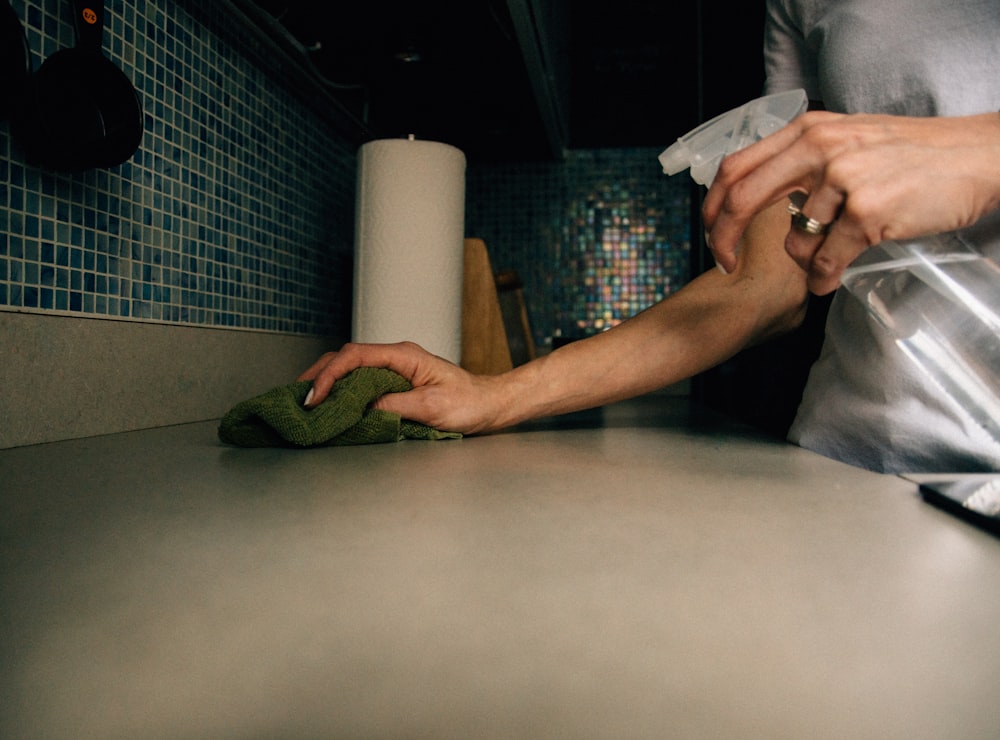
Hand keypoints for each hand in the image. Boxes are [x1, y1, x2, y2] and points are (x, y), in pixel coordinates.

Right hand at [297, 341, 503, 433]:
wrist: (489, 404)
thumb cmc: (469, 403)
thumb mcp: (432, 408)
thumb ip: (396, 406)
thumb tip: (363, 407)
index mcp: (404, 356)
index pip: (355, 356)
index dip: (330, 375)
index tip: (316, 397)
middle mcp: (397, 357)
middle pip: (346, 357)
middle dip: (319, 375)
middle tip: (298, 398)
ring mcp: (395, 368)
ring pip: (351, 368)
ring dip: (327, 382)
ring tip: (308, 401)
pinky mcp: (396, 381)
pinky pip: (362, 380)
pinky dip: (342, 390)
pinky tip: (333, 404)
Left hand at [702, 110, 999, 293]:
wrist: (976, 157)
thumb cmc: (914, 154)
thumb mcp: (849, 139)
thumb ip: (805, 160)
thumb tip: (765, 193)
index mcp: (808, 130)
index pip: (736, 167)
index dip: (713, 206)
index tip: (709, 233)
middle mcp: (819, 149)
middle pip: (742, 200)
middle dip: (723, 240)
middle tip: (726, 264)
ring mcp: (842, 180)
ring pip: (792, 241)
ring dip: (803, 262)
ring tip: (827, 259)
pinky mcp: (866, 212)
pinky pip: (826, 261)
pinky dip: (823, 278)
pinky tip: (831, 280)